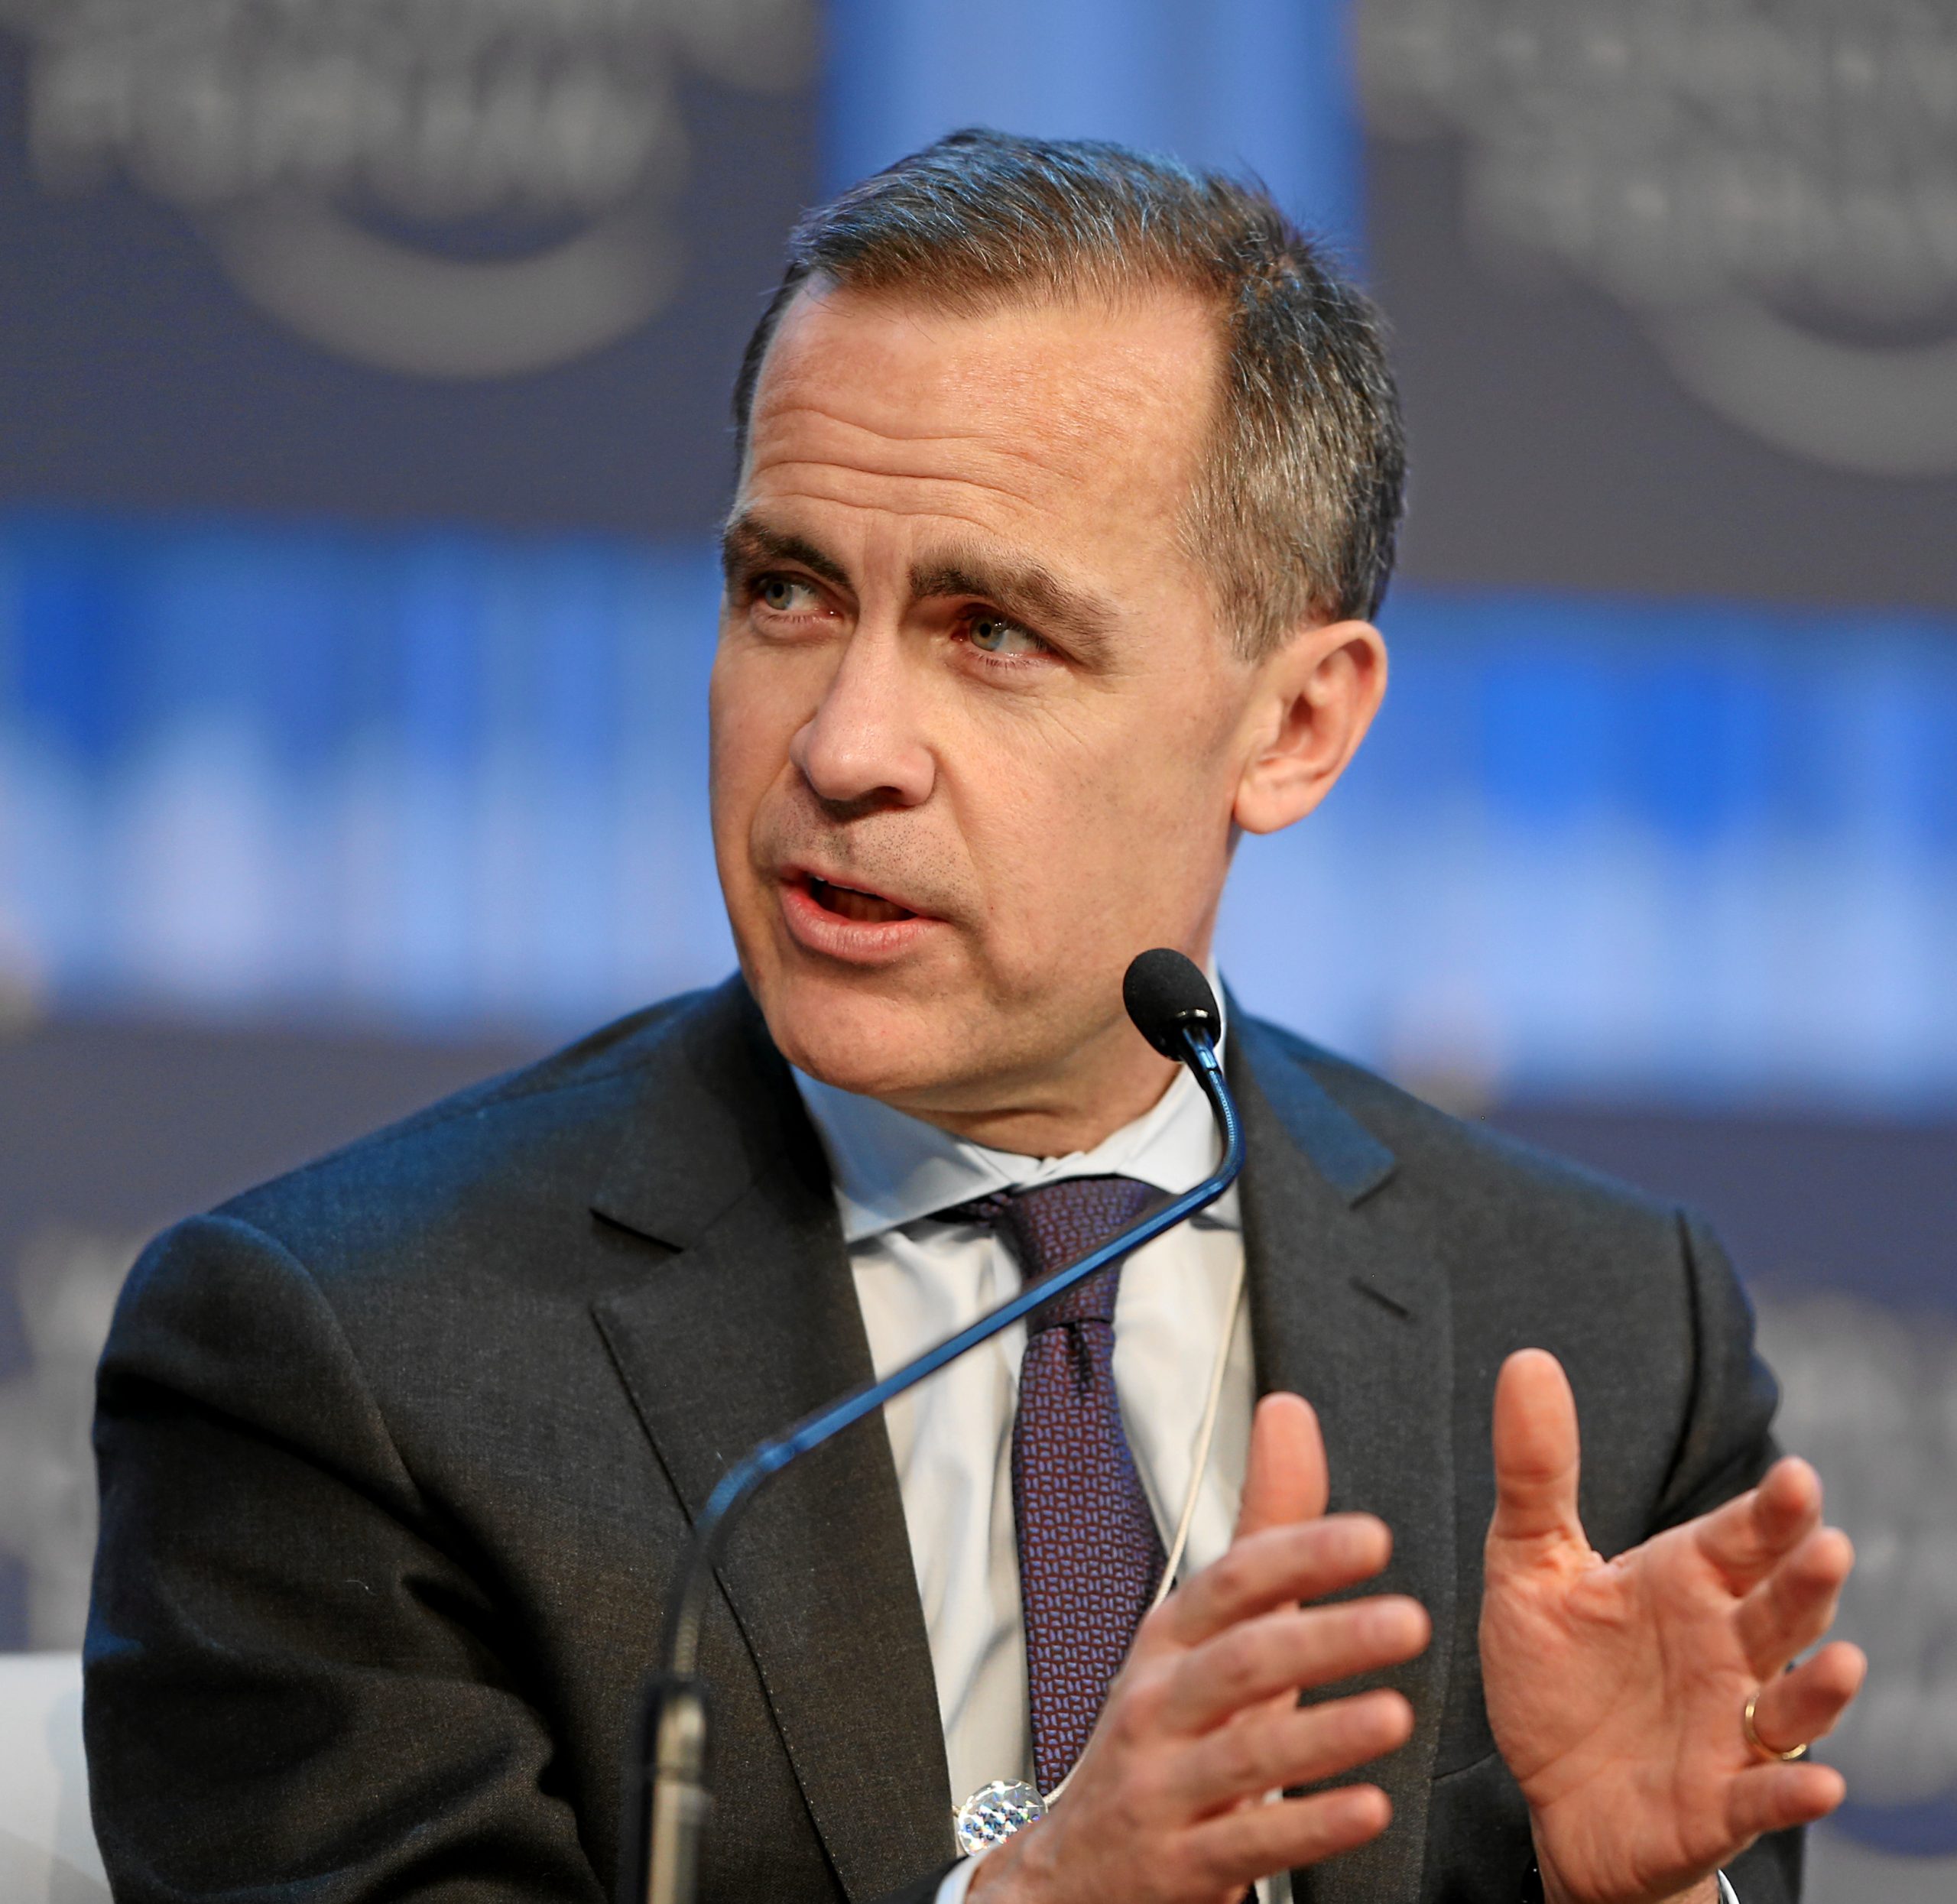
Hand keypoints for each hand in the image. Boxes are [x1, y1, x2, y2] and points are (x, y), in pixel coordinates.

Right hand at [970, 1393, 1429, 1903]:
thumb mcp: (1207, 1627)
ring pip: (1244, 1752)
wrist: (1085, 1864)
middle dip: (1324, 1637)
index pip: (1230, 1581)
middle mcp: (1161, 1703)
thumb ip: (1267, 1527)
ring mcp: (1165, 1784)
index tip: (1371, 1537)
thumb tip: (1288, 1414)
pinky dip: (1308, 1826)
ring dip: (1323, 1733)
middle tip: (1408, 1620)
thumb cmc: (1166, 1729)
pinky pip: (1248, 1843)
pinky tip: (1364, 1808)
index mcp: (1171, 1639)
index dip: (1298, 1555)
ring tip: (1394, 1715)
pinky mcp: (1180, 1862)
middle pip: (1240, 1660)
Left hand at [1480, 1350, 1865, 1903]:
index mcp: (1686, 1581)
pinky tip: (1821, 1782)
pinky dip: (1792, 1791)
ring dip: (1821, 1684)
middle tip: (1827, 1545)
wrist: (1550, 1797)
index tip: (1795, 1477)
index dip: (1771, 1511)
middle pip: (1780, 1608)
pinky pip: (1766, 1797)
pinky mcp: (1720, 1803)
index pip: (1742, 1537)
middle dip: (1808, 1581)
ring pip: (1792, 1701)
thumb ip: (1535, 1470)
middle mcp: (1725, 1648)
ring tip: (1844, 1659)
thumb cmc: (1556, 1672)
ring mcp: (1731, 1728)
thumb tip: (1526, 1359)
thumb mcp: (1528, 1563)